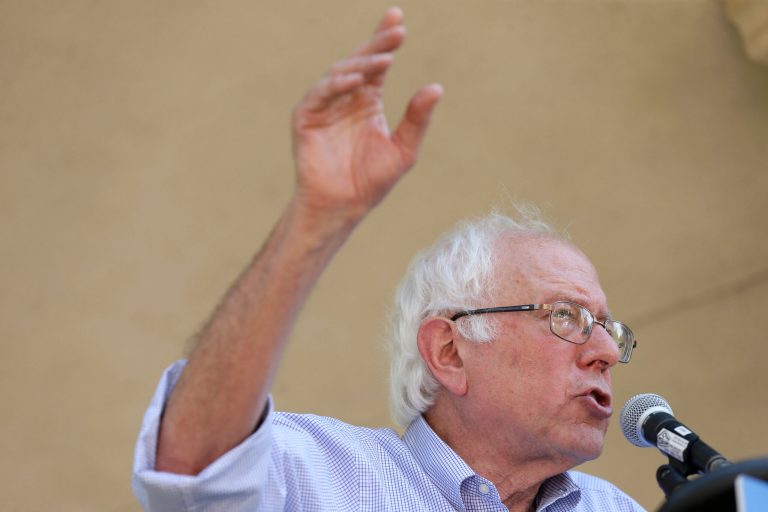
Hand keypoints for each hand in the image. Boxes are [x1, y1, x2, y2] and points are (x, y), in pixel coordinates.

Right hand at [291, 7, 441, 221]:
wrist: (343, 207)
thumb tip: (436, 87)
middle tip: (397, 31)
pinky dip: (336, 84)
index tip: (399, 19)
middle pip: (360, 62)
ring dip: (362, 64)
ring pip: (340, 73)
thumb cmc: (371, 182)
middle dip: (378, 45)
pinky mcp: (305, 118)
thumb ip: (417, 119)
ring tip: (385, 59)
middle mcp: (345, 99)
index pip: (377, 64)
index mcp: (367, 102)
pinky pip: (320, 94)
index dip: (385, 40)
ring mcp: (323, 107)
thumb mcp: (403, 149)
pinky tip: (356, 80)